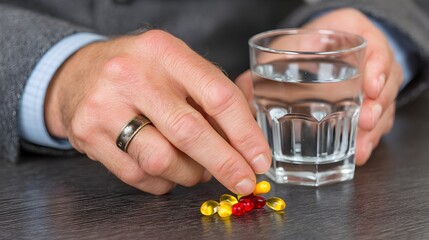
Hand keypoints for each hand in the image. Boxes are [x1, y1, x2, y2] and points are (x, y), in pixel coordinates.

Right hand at [44, 30, 270, 194]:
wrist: (78, 73)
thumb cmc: (139, 71)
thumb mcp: (176, 65)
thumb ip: (213, 93)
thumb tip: (251, 130)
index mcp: (164, 52)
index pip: (217, 96)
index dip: (244, 133)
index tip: (259, 158)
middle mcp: (132, 75)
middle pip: (189, 132)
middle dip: (225, 163)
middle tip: (243, 180)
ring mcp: (106, 106)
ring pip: (162, 160)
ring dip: (190, 174)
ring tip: (196, 168)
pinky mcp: (89, 135)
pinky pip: (138, 175)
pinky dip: (163, 181)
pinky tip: (168, 169)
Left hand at [236, 8, 402, 164]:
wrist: (313, 50)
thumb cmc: (301, 48)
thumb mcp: (287, 48)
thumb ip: (268, 63)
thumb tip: (244, 87)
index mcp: (352, 38)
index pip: (377, 49)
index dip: (378, 67)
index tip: (371, 87)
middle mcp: (369, 62)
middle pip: (385, 84)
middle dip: (377, 106)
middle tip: (367, 121)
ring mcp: (371, 86)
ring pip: (383, 107)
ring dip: (373, 130)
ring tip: (361, 147)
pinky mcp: (367, 106)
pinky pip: (377, 123)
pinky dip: (368, 139)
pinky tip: (358, 152)